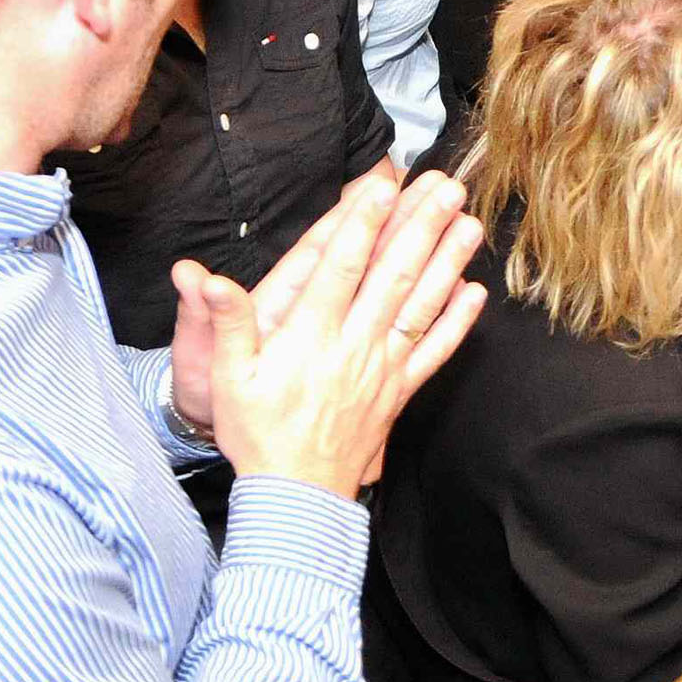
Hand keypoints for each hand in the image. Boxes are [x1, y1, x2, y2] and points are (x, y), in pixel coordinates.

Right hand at [183, 164, 485, 494]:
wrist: (293, 497)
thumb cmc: (256, 432)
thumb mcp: (227, 378)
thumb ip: (227, 323)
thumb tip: (206, 278)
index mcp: (310, 336)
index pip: (341, 267)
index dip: (363, 222)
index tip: (385, 185)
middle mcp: (353, 346)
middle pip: (393, 275)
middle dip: (420, 226)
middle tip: (445, 186)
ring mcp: (381, 369)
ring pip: (420, 306)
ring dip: (447, 262)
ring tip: (468, 223)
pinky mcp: (397, 392)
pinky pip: (433, 353)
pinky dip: (457, 323)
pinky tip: (475, 293)